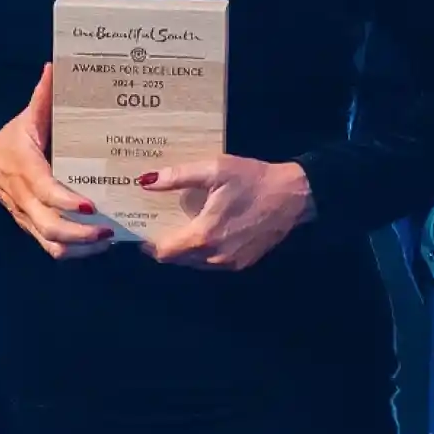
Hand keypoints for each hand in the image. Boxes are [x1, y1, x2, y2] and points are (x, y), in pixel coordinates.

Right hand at [0, 64, 114, 260]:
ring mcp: (21, 213)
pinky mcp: (27, 225)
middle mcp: (18, 193)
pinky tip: (94, 245)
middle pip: (45, 224)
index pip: (42, 188)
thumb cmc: (16, 135)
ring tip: (107, 240)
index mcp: (20, 164)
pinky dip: (71, 250)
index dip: (65, 200)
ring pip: (46, 240)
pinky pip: (46, 245)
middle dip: (79, 232)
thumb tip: (55, 67)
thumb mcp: (28, 116)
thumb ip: (43, 97)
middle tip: (109, 230)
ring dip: (78, 246)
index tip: (91, 206)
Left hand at [137, 156, 312, 271]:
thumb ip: (178, 176)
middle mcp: (214, 256)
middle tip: (155, 226)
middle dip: (163, 245)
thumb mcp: (215, 170)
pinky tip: (203, 232)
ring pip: (194, 263)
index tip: (140, 230)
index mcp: (204, 235)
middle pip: (177, 259)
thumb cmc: (253, 180)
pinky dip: (202, 252)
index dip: (148, 244)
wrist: (294, 196)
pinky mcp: (243, 263)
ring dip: (183, 250)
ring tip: (177, 227)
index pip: (164, 252)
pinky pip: (212, 262)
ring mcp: (230, 262)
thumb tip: (145, 181)